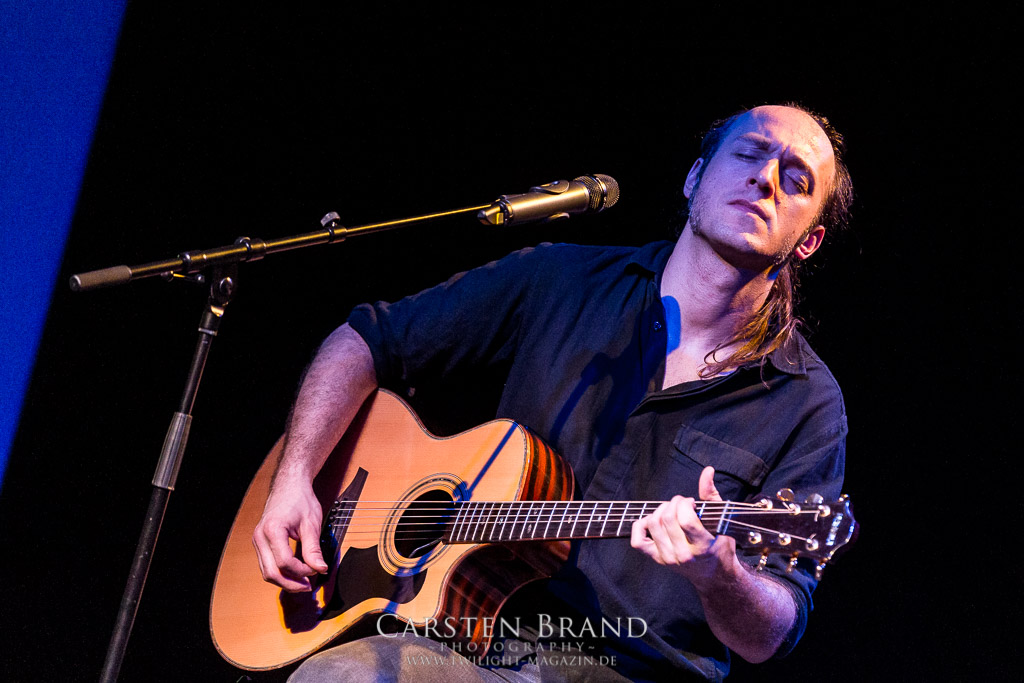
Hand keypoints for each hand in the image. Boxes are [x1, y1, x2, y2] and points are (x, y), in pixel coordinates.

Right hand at [252, 476, 328, 591]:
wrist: (289, 486)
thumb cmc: (300, 500)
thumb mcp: (311, 524)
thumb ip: (314, 548)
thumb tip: (320, 568)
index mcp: (273, 530)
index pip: (285, 562)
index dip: (302, 571)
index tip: (317, 569)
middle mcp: (260, 537)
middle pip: (271, 572)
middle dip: (291, 584)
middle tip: (308, 587)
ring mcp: (257, 541)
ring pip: (267, 572)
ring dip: (285, 581)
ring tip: (303, 583)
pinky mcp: (260, 543)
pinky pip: (267, 565)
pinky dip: (280, 573)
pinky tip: (294, 574)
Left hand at [629, 466, 740, 589]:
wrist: (714, 575)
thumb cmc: (719, 546)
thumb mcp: (721, 521)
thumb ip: (711, 494)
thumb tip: (707, 471)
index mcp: (702, 546)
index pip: (686, 521)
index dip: (685, 504)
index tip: (691, 502)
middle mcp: (683, 555)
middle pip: (667, 519)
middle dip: (673, 503)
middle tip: (681, 504)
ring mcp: (668, 558)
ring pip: (652, 525)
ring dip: (660, 510)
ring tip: (671, 511)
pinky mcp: (657, 559)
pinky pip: (638, 541)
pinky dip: (641, 525)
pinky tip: (653, 521)